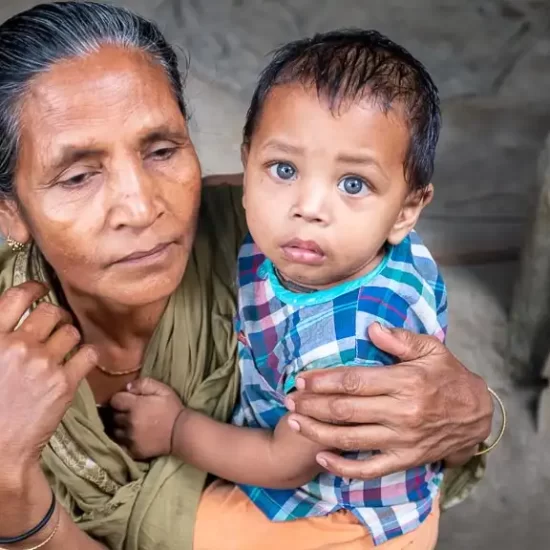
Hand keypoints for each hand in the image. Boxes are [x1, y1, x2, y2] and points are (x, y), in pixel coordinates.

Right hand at [0, 282, 97, 477]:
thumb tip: (9, 325)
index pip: (17, 296)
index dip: (33, 288)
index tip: (41, 289)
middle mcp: (19, 345)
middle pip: (50, 312)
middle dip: (57, 316)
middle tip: (56, 325)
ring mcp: (44, 363)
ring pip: (72, 331)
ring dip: (71, 337)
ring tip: (66, 347)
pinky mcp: (65, 382)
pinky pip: (88, 354)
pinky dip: (87, 355)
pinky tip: (81, 361)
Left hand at [111, 377, 183, 459]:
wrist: (181, 433)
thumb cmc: (172, 409)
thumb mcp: (162, 389)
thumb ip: (144, 384)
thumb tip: (127, 386)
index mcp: (135, 406)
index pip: (115, 400)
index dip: (119, 398)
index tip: (126, 400)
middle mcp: (128, 422)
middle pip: (113, 415)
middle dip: (119, 412)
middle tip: (128, 412)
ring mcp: (129, 438)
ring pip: (114, 430)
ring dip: (119, 426)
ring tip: (128, 424)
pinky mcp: (132, 451)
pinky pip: (118, 445)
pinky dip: (120, 440)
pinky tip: (128, 436)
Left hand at [285, 323, 492, 479]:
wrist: (477, 416)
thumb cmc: (449, 377)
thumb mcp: (432, 349)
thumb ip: (400, 339)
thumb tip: (371, 328)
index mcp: (405, 382)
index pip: (354, 382)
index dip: (323, 381)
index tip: (301, 379)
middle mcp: (401, 413)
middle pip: (345, 410)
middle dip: (312, 404)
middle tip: (289, 399)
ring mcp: (402, 440)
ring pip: (350, 439)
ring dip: (317, 432)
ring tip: (294, 422)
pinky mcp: (404, 460)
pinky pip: (369, 469)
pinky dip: (342, 467)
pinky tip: (321, 457)